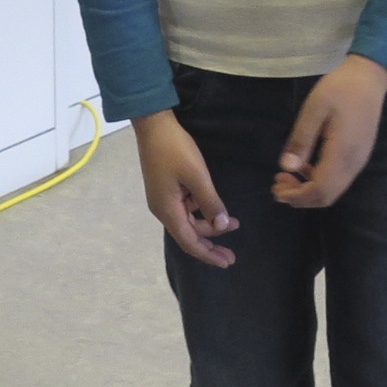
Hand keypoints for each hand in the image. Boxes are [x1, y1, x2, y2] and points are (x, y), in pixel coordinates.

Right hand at [135, 110, 238, 267]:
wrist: (153, 124)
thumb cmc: (175, 149)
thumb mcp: (197, 176)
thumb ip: (210, 202)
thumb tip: (221, 226)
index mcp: (168, 210)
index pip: (189, 242)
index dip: (208, 254)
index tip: (227, 262)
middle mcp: (163, 209)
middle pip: (189, 234)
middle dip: (211, 241)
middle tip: (232, 252)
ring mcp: (163, 199)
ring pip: (188, 220)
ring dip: (208, 223)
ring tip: (232, 220)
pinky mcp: (166, 189)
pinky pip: (185, 207)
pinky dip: (200, 210)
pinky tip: (212, 202)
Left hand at [273, 54, 386, 206]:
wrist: (369, 77)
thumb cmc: (340, 88)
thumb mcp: (314, 109)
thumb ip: (301, 139)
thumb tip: (286, 167)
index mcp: (342, 153)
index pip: (320, 190)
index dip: (297, 196)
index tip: (276, 188)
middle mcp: (353, 163)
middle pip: (327, 196)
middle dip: (300, 197)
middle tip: (277, 183)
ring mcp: (358, 161)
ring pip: (333, 190)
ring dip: (308, 190)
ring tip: (286, 176)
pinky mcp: (358, 156)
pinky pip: (338, 179)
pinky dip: (318, 181)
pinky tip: (304, 165)